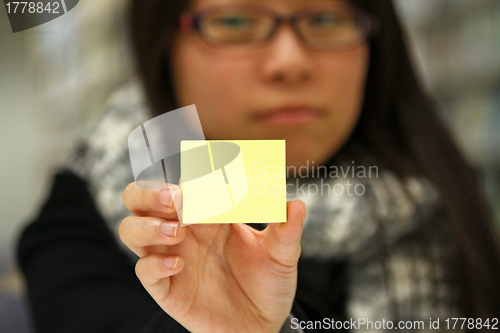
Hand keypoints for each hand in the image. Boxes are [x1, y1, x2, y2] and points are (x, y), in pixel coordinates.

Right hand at [120, 182, 305, 332]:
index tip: (208, 184)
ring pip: (131, 230)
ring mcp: (171, 257)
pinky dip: (154, 264)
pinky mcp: (167, 288)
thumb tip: (296, 203)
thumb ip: (286, 229)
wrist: (263, 324)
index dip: (188, 179)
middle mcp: (184, 231)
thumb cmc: (268, 283)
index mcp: (208, 214)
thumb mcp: (282, 254)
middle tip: (173, 198)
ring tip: (177, 230)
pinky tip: (179, 264)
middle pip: (140, 199)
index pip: (183, 184)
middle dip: (149, 192)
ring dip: (147, 225)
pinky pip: (143, 271)